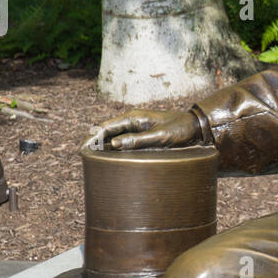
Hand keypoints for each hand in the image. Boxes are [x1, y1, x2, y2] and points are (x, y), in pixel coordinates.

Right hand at [86, 109, 202, 150]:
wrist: (195, 128)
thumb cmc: (180, 130)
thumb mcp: (160, 137)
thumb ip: (138, 140)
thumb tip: (113, 145)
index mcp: (134, 118)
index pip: (106, 127)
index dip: (92, 137)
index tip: (82, 148)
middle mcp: (132, 122)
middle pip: (106, 132)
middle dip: (93, 142)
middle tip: (82, 155)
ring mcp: (136, 129)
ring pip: (113, 137)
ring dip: (102, 146)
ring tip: (91, 159)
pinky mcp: (141, 136)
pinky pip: (123, 142)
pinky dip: (114, 149)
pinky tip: (109, 159)